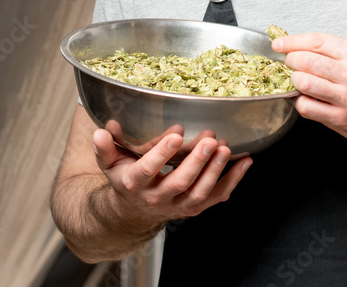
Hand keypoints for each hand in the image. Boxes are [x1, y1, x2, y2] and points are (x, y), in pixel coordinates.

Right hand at [92, 126, 250, 226]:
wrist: (131, 213)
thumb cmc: (124, 179)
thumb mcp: (109, 165)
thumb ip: (105, 148)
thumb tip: (100, 132)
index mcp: (134, 184)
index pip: (146, 171)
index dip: (161, 154)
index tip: (176, 135)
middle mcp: (157, 198)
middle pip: (179, 183)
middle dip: (197, 161)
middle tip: (210, 139)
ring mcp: (178, 205)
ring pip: (200, 193)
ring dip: (215, 171)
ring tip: (226, 148)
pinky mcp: (195, 207)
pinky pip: (217, 196)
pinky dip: (233, 180)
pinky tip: (245, 162)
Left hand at [272, 33, 346, 145]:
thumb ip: (337, 52)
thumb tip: (301, 46)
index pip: (317, 41)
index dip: (293, 41)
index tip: (280, 44)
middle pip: (306, 60)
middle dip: (291, 61)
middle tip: (291, 64)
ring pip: (304, 83)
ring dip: (295, 81)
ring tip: (299, 81)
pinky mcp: (340, 118)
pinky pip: (307, 107)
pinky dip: (300, 102)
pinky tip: (307, 100)